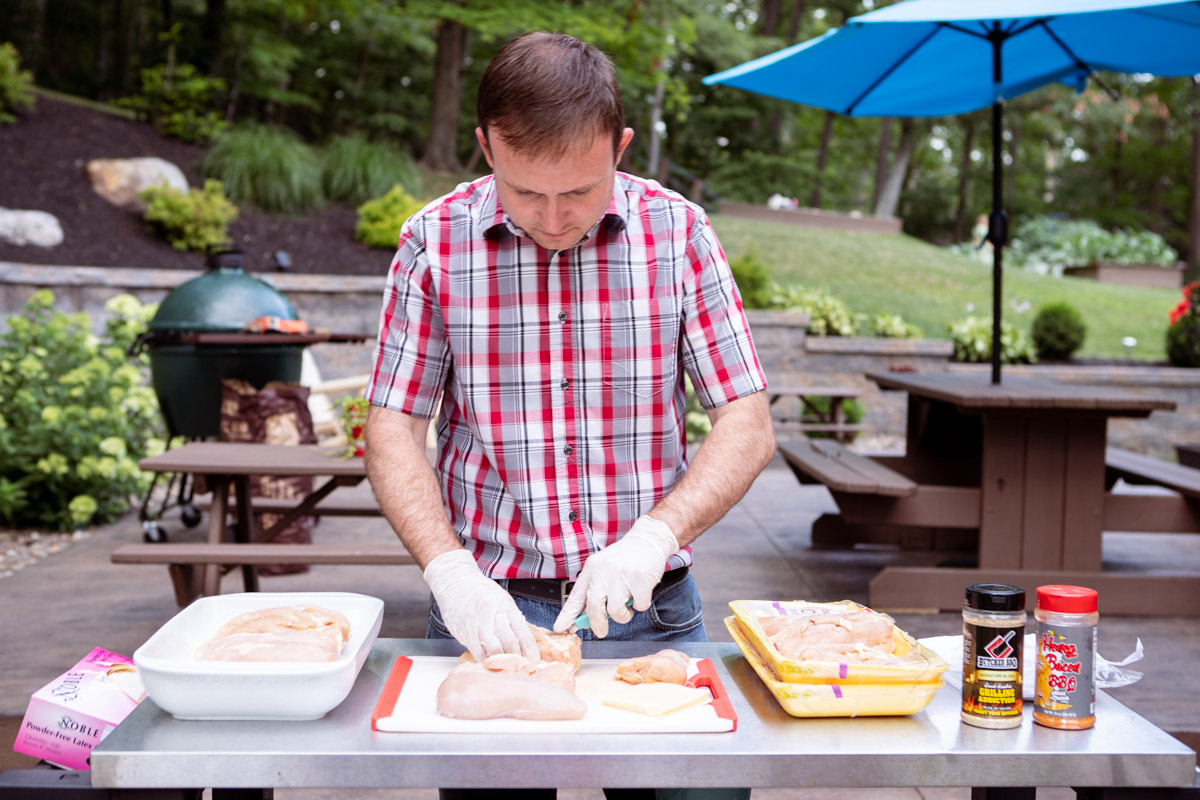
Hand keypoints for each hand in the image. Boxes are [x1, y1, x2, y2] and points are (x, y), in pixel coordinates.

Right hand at [423, 549, 539, 661]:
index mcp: (506, 604)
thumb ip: (511, 618)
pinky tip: (488, 660)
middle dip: (518, 658)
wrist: (455, 582)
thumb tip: (524, 641)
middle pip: (510, 642)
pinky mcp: (464, 630)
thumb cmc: (479, 591)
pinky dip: (485, 658)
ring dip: (501, 660)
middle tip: (521, 667)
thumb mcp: (501, 599)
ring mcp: (478, 621)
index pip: (523, 632)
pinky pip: (477, 650)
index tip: (534, 661)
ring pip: (494, 647)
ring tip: (505, 665)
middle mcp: (493, 611)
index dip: (530, 650)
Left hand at [552, 515, 678, 638]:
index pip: (575, 597)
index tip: (560, 628)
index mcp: (591, 569)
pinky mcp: (640, 578)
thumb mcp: (603, 569)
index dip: (567, 615)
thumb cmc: (624, 559)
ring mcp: (621, 575)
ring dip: (623, 615)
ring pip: (616, 611)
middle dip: (597, 624)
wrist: (647, 540)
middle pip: (593, 607)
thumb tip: (586, 618)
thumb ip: (595, 591)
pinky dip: (641, 605)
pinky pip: (639, 605)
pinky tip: (641, 594)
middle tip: (601, 631)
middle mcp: (603, 571)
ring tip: (627, 606)